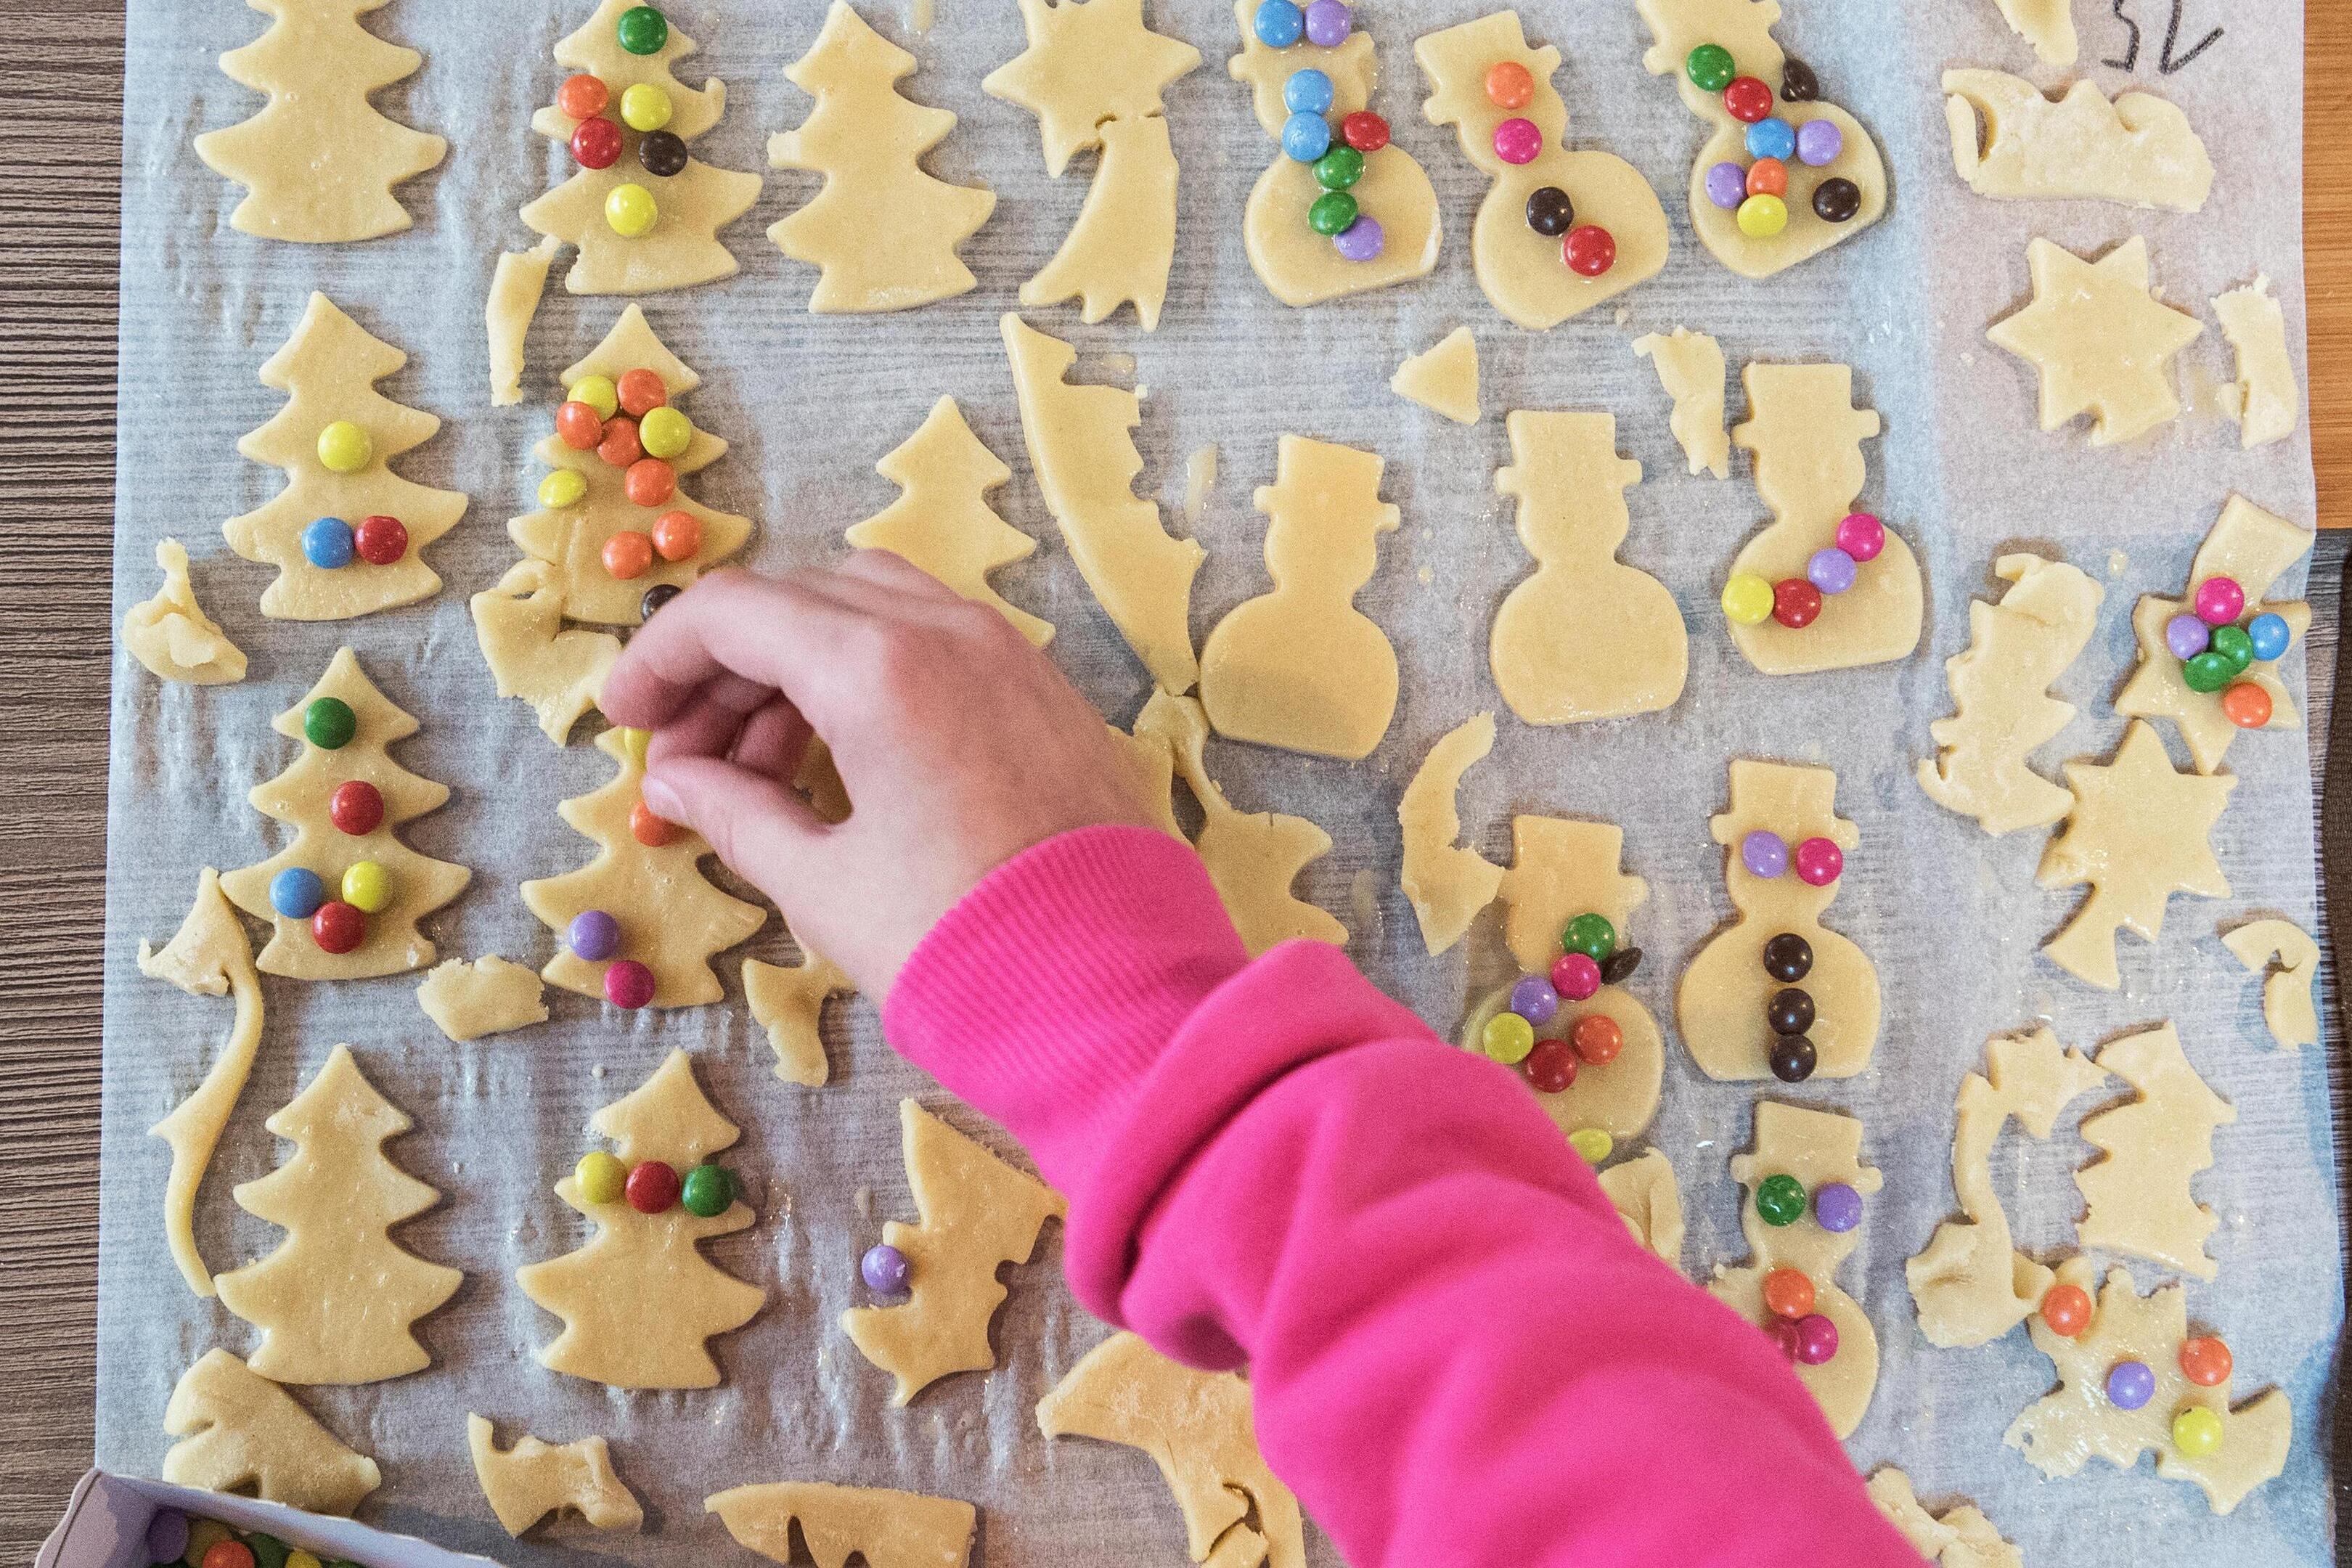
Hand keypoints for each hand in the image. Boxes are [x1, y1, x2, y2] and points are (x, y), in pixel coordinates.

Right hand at [598, 554, 1158, 996]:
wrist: (1118, 996)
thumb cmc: (962, 946)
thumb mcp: (824, 885)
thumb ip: (735, 812)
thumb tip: (676, 780)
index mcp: (880, 666)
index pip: (732, 613)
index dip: (659, 658)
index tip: (623, 719)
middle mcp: (948, 633)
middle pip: (799, 600)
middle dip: (724, 669)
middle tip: (683, 758)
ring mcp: (1007, 654)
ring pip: (868, 610)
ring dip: (794, 668)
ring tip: (755, 771)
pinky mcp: (1044, 692)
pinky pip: (933, 644)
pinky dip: (867, 677)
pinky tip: (839, 761)